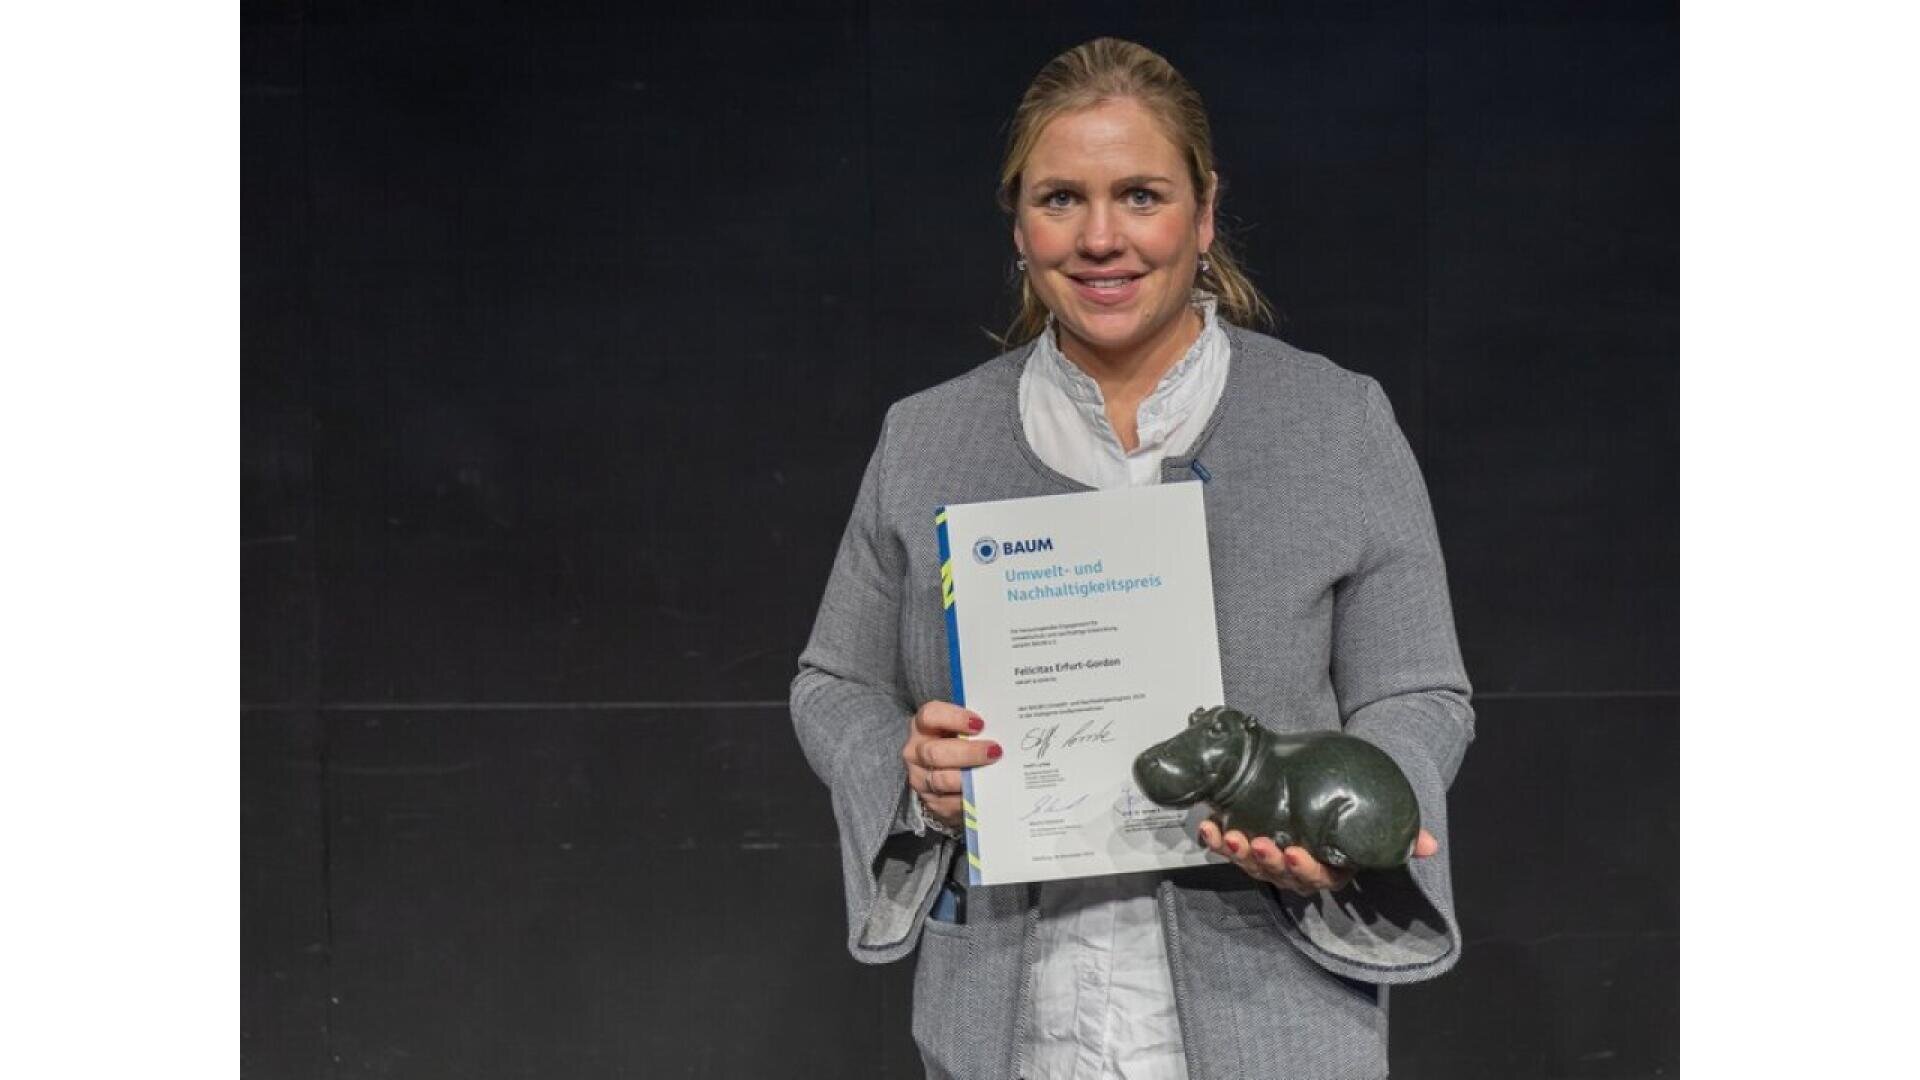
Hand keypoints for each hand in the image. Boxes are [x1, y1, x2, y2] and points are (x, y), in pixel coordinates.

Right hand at [902, 700, 1001, 831]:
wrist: (951, 772)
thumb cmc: (961, 742)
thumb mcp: (962, 729)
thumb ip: (975, 726)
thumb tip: (1001, 727)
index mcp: (923, 725)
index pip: (929, 716)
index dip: (954, 718)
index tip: (980, 724)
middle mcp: (915, 751)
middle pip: (935, 752)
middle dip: (968, 753)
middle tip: (995, 751)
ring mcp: (920, 778)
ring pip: (942, 780)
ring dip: (970, 777)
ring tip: (994, 772)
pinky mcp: (931, 802)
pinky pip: (950, 803)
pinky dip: (970, 798)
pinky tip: (987, 791)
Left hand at [1197, 821, 1439, 895]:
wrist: (1325, 774)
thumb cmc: (1352, 799)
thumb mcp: (1378, 811)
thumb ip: (1403, 830)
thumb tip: (1429, 845)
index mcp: (1330, 864)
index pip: (1320, 878)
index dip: (1305, 870)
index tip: (1294, 853)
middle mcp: (1298, 864)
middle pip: (1281, 875)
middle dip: (1266, 862)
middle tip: (1260, 842)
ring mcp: (1269, 853)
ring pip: (1252, 864)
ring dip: (1238, 853)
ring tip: (1229, 836)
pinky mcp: (1245, 838)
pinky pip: (1226, 847)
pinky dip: (1212, 840)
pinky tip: (1207, 826)